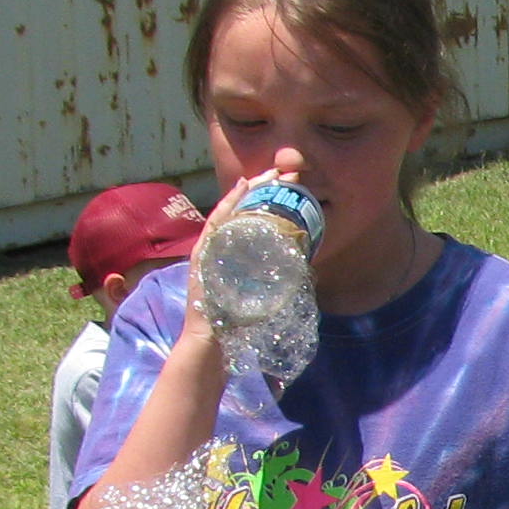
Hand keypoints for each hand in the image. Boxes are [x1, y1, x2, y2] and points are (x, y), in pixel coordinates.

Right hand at [181, 150, 307, 333]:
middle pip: (240, 209)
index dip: (266, 200)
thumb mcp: (261, 295)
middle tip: (279, 169)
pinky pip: (216, 224)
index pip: (249, 219)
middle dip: (260, 187)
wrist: (211, 338)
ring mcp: (209, 248)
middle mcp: (219, 246)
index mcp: (232, 253)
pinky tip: (240, 190)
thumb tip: (306, 267)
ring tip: (264, 174)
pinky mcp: (202, 254)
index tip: (284, 182)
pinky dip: (227, 206)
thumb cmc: (234, 321)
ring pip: (228, 211)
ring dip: (247, 191)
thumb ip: (275, 279)